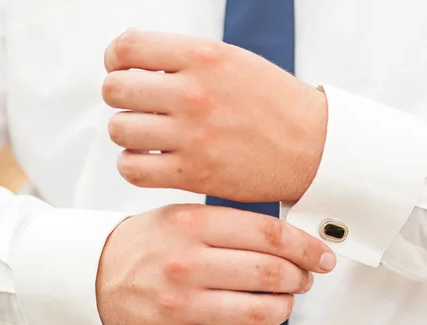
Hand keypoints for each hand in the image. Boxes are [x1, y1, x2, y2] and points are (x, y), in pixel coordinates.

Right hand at [96, 204, 335, 324]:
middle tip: (302, 277)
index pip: (268, 234)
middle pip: (269, 273)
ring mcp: (181, 305)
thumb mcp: (182, 214)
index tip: (321, 256)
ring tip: (283, 301)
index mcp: (192, 224)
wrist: (96, 276)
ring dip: (284, 308)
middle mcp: (187, 264)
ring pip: (260, 313)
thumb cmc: (146, 244)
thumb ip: (231, 223)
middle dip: (299, 277)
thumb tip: (288, 239)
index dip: (305, 247)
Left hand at [102, 29, 327, 202]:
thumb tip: (129, 53)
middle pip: (115, 89)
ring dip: (127, 132)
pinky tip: (149, 159)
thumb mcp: (233, 59)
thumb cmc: (273, 102)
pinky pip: (132, 169)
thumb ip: (183, 56)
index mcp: (205, 57)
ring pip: (119, 130)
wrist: (312, 147)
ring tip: (146, 134)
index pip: (127, 48)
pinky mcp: (195, 174)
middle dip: (120, 96)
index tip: (125, 70)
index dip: (115, 58)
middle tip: (139, 105)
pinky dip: (132, 164)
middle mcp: (195, 94)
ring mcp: (193, 136)